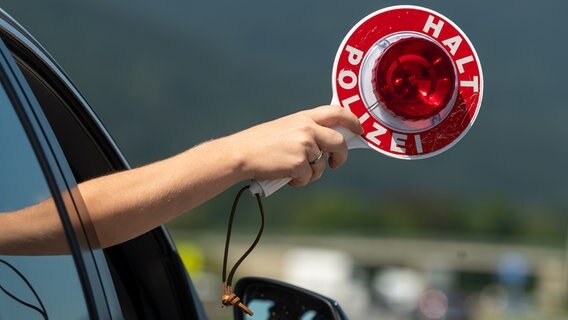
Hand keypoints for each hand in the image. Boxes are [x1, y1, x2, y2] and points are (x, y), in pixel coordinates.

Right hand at [225, 105, 362, 185]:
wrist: (241, 153)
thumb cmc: (261, 143)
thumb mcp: (286, 127)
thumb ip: (307, 130)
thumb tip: (328, 143)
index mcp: (304, 117)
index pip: (337, 112)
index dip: (353, 121)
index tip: (358, 130)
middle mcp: (308, 128)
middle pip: (339, 143)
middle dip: (341, 156)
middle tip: (335, 163)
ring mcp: (305, 145)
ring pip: (322, 165)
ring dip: (312, 172)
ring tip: (293, 170)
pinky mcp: (300, 163)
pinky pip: (309, 177)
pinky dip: (299, 181)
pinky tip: (286, 176)